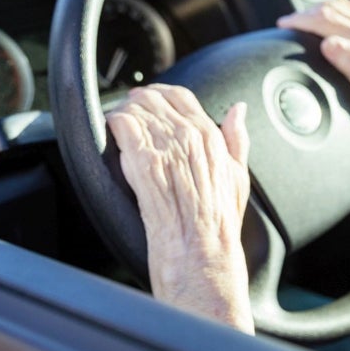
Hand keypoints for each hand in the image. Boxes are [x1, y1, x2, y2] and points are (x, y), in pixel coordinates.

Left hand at [106, 84, 254, 332]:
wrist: (202, 255)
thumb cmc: (219, 225)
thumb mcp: (238, 176)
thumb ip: (237, 140)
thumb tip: (238, 110)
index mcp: (212, 139)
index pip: (181, 97)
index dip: (160, 95)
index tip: (149, 99)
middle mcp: (190, 140)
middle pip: (155, 100)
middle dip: (137, 101)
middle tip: (127, 108)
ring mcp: (168, 151)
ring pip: (138, 111)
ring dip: (124, 112)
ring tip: (117, 120)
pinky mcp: (145, 166)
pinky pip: (125, 130)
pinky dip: (116, 125)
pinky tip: (111, 130)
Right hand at [278, 0, 349, 127]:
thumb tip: (328, 43)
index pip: (326, 18)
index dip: (301, 19)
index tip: (284, 24)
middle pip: (334, 8)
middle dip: (307, 12)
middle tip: (290, 21)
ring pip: (347, 4)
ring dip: (323, 8)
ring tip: (307, 17)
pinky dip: (345, 6)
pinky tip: (340, 12)